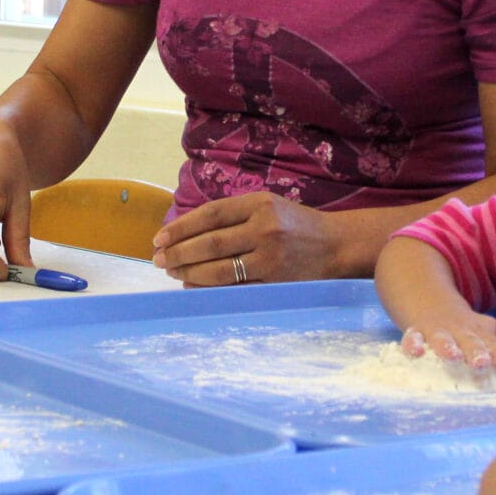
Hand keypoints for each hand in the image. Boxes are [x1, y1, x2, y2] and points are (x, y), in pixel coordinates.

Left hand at [153, 192, 340, 285]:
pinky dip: (210, 290)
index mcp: (259, 204)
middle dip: (178, 253)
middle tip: (158, 260)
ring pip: (219, 269)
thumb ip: (234, 215)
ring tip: (172, 272)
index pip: (210, 214)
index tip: (159, 238)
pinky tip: (193, 288)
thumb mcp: (269, 206)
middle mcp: (264, 229)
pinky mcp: (275, 283)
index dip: (180, 227)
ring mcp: (271, 258)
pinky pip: (234, 289)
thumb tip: (186, 233)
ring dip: (189, 273)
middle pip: (210, 243)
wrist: (337, 246)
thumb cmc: (296, 225)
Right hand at [400, 312, 495, 371]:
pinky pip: (412, 337)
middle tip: (482, 363)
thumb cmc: (462, 324)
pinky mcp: (415, 332)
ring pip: (442, 338)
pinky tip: (415, 353)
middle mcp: (458, 330)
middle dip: (475, 351)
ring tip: (452, 357)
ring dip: (447, 347)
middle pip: (468, 341)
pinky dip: (412, 344)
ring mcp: (436, 330)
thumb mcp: (485, 326)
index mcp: (477, 331)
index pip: (490, 343)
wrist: (428, 298)